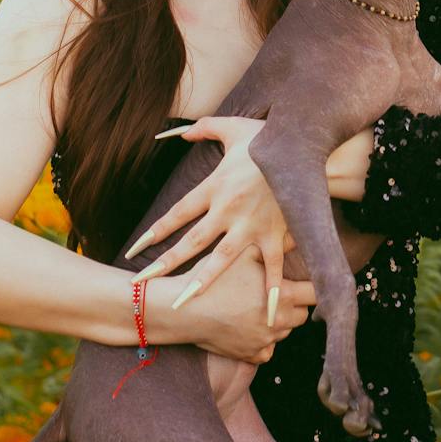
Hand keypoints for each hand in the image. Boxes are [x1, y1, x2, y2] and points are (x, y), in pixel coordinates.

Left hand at [130, 117, 287, 314]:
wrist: (305, 146)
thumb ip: (205, 128)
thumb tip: (181, 132)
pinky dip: (270, 289)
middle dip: (165, 263)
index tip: (135, 251)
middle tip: (142, 283)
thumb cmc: (270, 137)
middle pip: (191, 241)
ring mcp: (253, 225)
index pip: (177, 214)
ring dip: (202, 281)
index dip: (154, 233)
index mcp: (216, 187)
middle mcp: (229, 210)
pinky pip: (272, 267)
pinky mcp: (276, 234)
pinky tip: (265, 314)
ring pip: (222, 259)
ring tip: (183, 302)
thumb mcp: (233, 128)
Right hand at [152, 261, 315, 363]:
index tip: (307, 283)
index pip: (316, 294)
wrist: (186, 312)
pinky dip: (264, 341)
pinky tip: (251, 327)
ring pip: (286, 332)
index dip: (314, 287)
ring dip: (280, 322)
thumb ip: (273, 246)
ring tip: (259, 307)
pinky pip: (268, 350)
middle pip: (303, 315)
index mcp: (282, 295)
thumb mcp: (243, 254)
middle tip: (279, 293)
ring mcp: (266, 341)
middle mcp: (279, 321)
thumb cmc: (214, 280)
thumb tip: (295, 235)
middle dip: (295, 305)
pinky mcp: (252, 355)